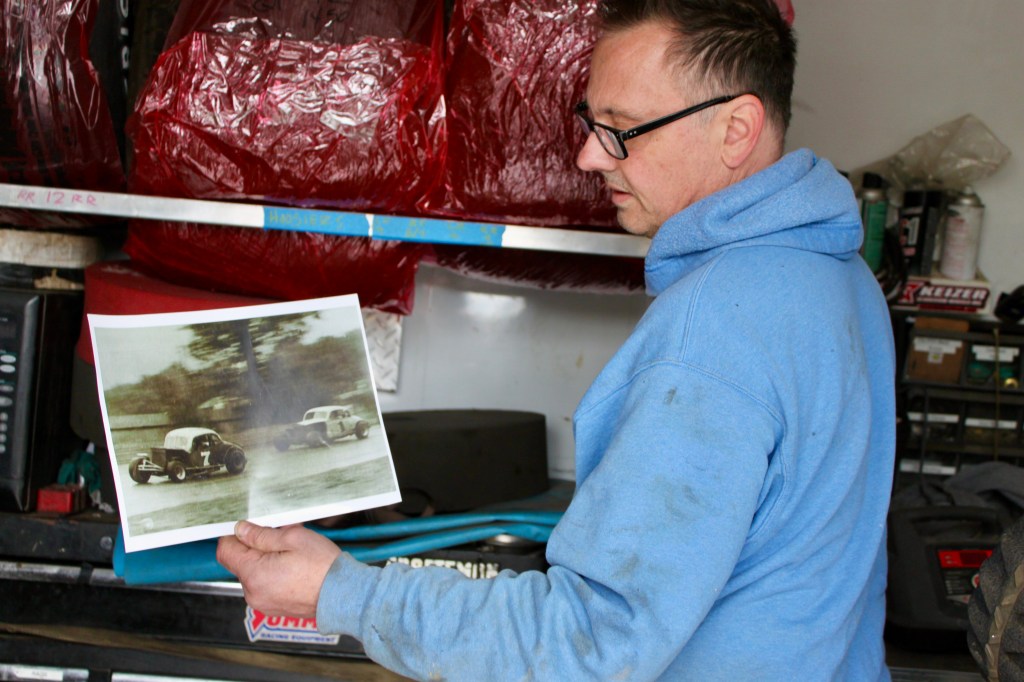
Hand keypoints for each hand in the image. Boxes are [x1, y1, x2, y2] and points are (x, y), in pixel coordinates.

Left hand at [217, 521, 341, 617]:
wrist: (343, 594)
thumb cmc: (322, 566)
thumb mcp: (292, 538)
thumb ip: (261, 534)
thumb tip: (240, 530)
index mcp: (254, 574)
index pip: (225, 550)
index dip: (234, 535)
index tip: (248, 528)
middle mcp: (253, 592)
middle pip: (240, 562)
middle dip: (256, 547)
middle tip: (282, 539)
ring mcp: (262, 602)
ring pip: (253, 573)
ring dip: (266, 561)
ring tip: (292, 556)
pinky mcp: (272, 607)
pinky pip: (264, 585)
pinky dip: (274, 574)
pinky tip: (294, 569)